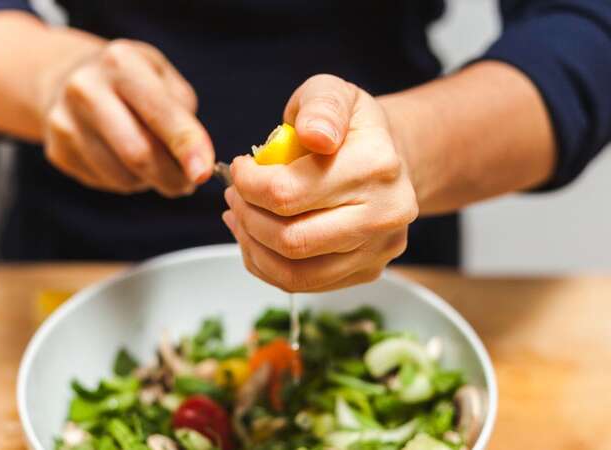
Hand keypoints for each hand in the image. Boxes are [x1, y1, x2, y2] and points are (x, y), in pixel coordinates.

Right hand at [41, 39, 213, 196]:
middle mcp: (86, 88)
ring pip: (123, 175)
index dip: (186, 146)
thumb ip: (182, 117)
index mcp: (120, 63)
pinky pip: (105, 182)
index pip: (160, 112)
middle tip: (187, 184)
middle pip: (138, 152)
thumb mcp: (161, 79)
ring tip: (153, 163)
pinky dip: (126, 180)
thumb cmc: (130, 81)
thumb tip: (196, 165)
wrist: (68, 78)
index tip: (204, 173)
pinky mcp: (57, 151)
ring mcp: (65, 121)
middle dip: (172, 177)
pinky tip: (123, 160)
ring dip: (149, 180)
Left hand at [223, 74, 417, 291]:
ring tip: (240, 217)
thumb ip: (320, 106)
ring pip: (295, 273)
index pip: (289, 193)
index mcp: (377, 165)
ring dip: (253, 247)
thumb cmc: (350, 127)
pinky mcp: (368, 272)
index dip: (248, 184)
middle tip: (235, 195)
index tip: (240, 168)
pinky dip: (266, 265)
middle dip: (247, 218)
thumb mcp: (333, 94)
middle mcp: (385, 213)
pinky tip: (256, 238)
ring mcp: (378, 249)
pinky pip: (303, 284)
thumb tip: (315, 135)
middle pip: (291, 240)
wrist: (388, 158)